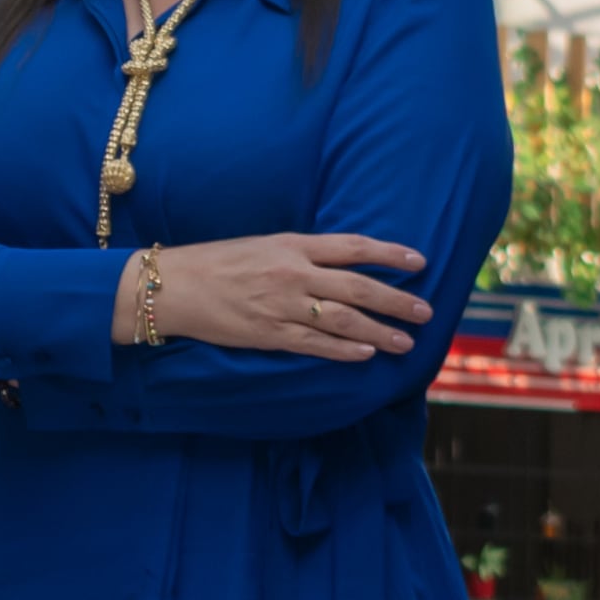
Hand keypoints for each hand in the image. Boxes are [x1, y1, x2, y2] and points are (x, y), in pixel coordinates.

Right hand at [131, 232, 429, 359]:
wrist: (172, 286)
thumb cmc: (215, 263)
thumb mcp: (262, 246)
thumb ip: (300, 255)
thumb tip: (339, 266)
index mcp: (292, 245)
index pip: (353, 247)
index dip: (391, 253)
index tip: (420, 262)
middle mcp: (293, 273)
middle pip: (359, 286)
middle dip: (397, 300)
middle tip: (426, 311)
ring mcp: (282, 305)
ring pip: (345, 320)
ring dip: (381, 331)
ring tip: (406, 342)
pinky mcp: (269, 334)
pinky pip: (316, 344)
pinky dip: (346, 350)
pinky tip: (367, 354)